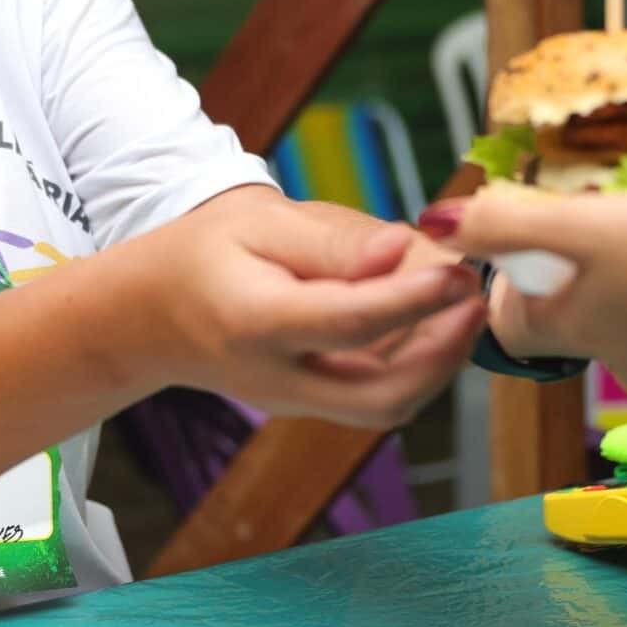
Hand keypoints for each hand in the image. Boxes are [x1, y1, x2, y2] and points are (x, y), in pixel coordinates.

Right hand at [128, 192, 484, 427]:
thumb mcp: (256, 221)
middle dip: (443, 355)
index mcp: (255, 324)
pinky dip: (415, 363)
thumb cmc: (205, 253)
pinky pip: (376, 396)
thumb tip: (403, 250)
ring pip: (385, 405)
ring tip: (461, 301)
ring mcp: (296, 401)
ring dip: (437, 361)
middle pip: (379, 396)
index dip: (413, 300)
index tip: (460, 270)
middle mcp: (277, 379)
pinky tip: (430, 316)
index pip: (347, 322)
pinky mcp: (313, 404)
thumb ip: (332, 242)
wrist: (150, 313)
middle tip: (476, 298)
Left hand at [421, 191, 626, 392]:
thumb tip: (433, 219)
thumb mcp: (581, 224)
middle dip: (579, 280)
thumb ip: (508, 223)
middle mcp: (610, 356)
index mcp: (567, 324)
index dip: (512, 291)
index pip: (511, 327)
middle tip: (605, 235)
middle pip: (572, 320)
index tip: (531, 256)